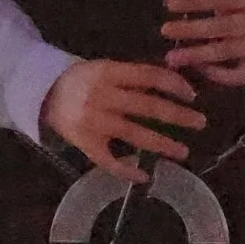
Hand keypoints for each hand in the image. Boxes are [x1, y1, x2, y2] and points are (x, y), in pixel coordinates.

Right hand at [44, 57, 208, 177]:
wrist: (43, 93)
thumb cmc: (82, 79)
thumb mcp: (105, 68)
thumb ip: (133, 76)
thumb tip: (173, 82)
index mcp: (108, 72)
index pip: (148, 76)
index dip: (174, 84)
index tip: (192, 95)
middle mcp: (102, 96)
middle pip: (147, 106)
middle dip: (178, 116)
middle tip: (201, 123)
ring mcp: (93, 121)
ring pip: (134, 134)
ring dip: (163, 145)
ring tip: (183, 152)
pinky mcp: (85, 143)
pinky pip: (109, 161)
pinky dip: (127, 171)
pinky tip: (145, 176)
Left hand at [162, 0, 244, 86]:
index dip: (194, 0)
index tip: (169, 3)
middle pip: (224, 26)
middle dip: (192, 29)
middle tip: (165, 30)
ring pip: (227, 51)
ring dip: (196, 55)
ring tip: (171, 57)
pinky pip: (237, 75)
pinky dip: (216, 74)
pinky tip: (196, 68)